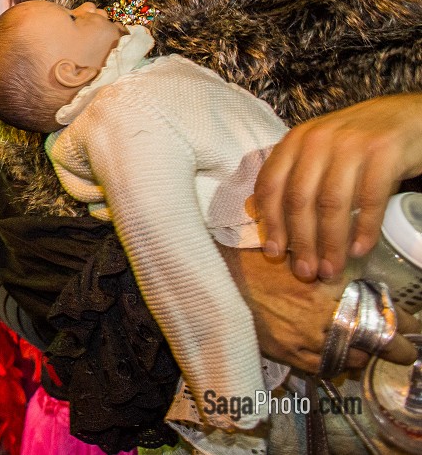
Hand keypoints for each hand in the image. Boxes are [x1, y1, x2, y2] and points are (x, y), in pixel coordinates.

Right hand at [222, 246, 418, 370]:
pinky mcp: (284, 351)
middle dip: (390, 345)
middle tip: (402, 347)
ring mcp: (301, 338)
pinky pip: (319, 367)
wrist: (211, 274)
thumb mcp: (295, 246)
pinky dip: (333, 364)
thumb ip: (326, 259)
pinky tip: (335, 359)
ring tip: (366, 351)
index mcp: (326, 287)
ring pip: (347, 358)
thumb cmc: (250, 254)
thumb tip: (352, 263)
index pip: (379, 311)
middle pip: (370, 342)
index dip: (400, 322)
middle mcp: (319, 317)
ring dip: (361, 355)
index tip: (412, 326)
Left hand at [254, 93, 421, 281]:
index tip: (274, 252)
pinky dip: (364, 229)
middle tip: (306, 272)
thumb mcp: (321, 151)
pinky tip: (360, 250)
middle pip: (300, 199)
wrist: (408, 117)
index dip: (271, 221)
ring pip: (332, 204)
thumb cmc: (360, 141)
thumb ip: (300, 178)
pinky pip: (370, 200)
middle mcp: (318, 140)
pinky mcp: (384, 154)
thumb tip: (280, 229)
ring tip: (331, 269)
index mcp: (296, 141)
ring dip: (330, 243)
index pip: (271, 184)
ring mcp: (351, 145)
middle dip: (301, 242)